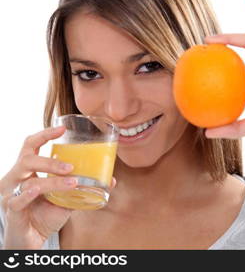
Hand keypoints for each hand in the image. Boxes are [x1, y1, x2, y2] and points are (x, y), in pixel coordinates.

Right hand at [0, 127, 116, 248]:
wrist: (31, 239)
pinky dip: (28, 195)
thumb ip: (82, 188)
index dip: (44, 135)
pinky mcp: (11, 210)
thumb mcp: (66, 198)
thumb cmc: (45, 214)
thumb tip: (111, 180)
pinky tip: (37, 192)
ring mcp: (11, 194)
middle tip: (72, 167)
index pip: (31, 146)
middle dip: (51, 162)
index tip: (62, 128)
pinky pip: (17, 200)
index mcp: (28, 170)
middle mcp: (16, 178)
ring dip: (52, 181)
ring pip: (29, 181)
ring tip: (72, 182)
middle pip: (28, 160)